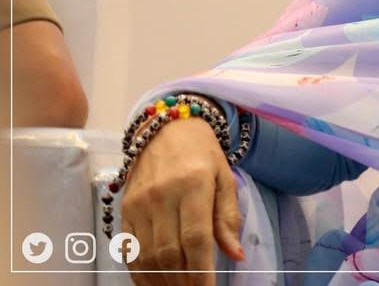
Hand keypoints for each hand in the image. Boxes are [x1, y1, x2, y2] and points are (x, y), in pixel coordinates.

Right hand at [120, 109, 244, 285]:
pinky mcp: (124, 209)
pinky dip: (140, 272)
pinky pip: (128, 248)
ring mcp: (138, 205)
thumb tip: (235, 255)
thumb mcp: (224, 177)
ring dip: (162, 282)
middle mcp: (161, 197)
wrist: (166, 128)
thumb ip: (228, 217)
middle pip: (168, 253)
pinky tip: (153, 284)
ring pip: (146, 255)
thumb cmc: (202, 153)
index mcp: (192, 186)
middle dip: (183, 282)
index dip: (202, 271)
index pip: (195, 239)